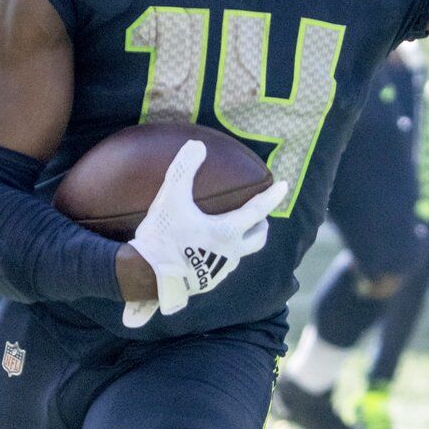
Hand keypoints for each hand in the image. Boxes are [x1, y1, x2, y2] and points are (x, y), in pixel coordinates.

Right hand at [118, 141, 284, 329]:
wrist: (144, 275)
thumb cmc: (162, 236)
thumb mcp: (171, 198)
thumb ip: (184, 169)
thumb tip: (197, 145)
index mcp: (227, 232)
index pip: (258, 210)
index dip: (272, 196)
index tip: (284, 185)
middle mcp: (230, 253)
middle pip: (258, 239)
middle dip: (261, 225)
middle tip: (258, 215)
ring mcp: (219, 271)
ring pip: (240, 254)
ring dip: (241, 240)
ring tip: (231, 230)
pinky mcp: (206, 283)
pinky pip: (221, 266)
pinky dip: (222, 254)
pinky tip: (207, 250)